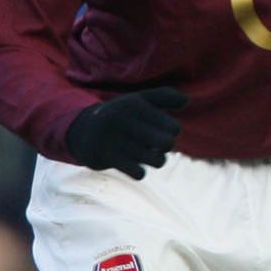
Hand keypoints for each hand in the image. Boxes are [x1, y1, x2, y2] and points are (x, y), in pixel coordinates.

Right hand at [63, 88, 187, 178]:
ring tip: (152, 156)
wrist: (83, 132)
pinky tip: (135, 166)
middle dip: (167, 146)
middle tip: (158, 145)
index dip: (172, 130)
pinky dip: (140, 172)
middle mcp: (124, 120)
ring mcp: (114, 139)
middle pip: (167, 143)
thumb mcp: (139, 101)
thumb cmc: (120, 115)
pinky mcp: (105, 157)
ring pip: (156, 160)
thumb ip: (164, 96)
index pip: (172, 126)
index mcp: (135, 105)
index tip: (163, 130)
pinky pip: (138, 173)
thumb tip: (187, 100)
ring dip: (157, 160)